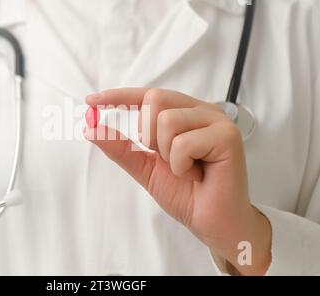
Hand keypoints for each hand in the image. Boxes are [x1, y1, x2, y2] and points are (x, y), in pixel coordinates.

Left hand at [85, 88, 270, 275]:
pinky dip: (180, 165)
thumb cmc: (186, 194)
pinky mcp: (228, 136)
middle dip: (149, 135)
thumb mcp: (145, 167)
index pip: (148, 96)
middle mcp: (202, 111)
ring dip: (166, 154)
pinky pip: (183, 143)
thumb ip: (121, 147)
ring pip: (167, 120)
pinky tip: (196, 175)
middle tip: (168, 159)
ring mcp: (217, 121)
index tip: (91, 101)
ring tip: (185, 169)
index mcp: (185, 114)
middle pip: (154, 99)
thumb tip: (91, 128)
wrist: (210, 223)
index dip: (119, 96)